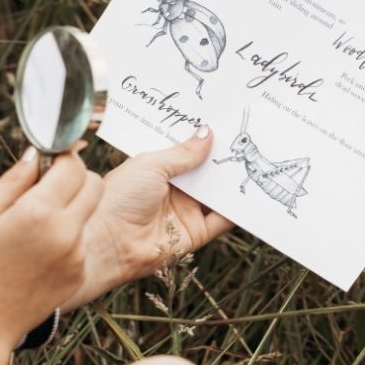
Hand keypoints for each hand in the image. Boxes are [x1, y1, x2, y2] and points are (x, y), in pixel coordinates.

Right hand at [0, 148, 102, 364]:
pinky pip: (82, 240)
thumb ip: (13, 180)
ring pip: (90, 212)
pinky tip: (38, 250)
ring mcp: (77, 255)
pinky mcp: (79, 273)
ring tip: (36, 223)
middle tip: (49, 185)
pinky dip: (67, 236)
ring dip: (72, 207)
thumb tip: (36, 154)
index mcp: (39, 212)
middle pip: (95, 184)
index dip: (63, 157)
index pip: (74, 166)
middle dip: (76, 177)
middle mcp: (66, 232)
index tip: (50, 159)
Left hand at [61, 126, 233, 310]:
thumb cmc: (120, 196)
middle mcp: (173, 190)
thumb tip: (208, 132)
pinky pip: (222, 220)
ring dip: (233, 182)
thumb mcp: (152, 164)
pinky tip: (251, 194)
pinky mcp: (195, 234)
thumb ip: (183, 152)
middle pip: (205, 173)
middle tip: (247, 139)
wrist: (109, 240)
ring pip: (217, 195)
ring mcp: (185, 211)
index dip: (203, 140)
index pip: (186, 152)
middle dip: (223, 159)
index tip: (225, 123)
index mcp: (158, 169)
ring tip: (255, 161)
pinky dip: (237, 210)